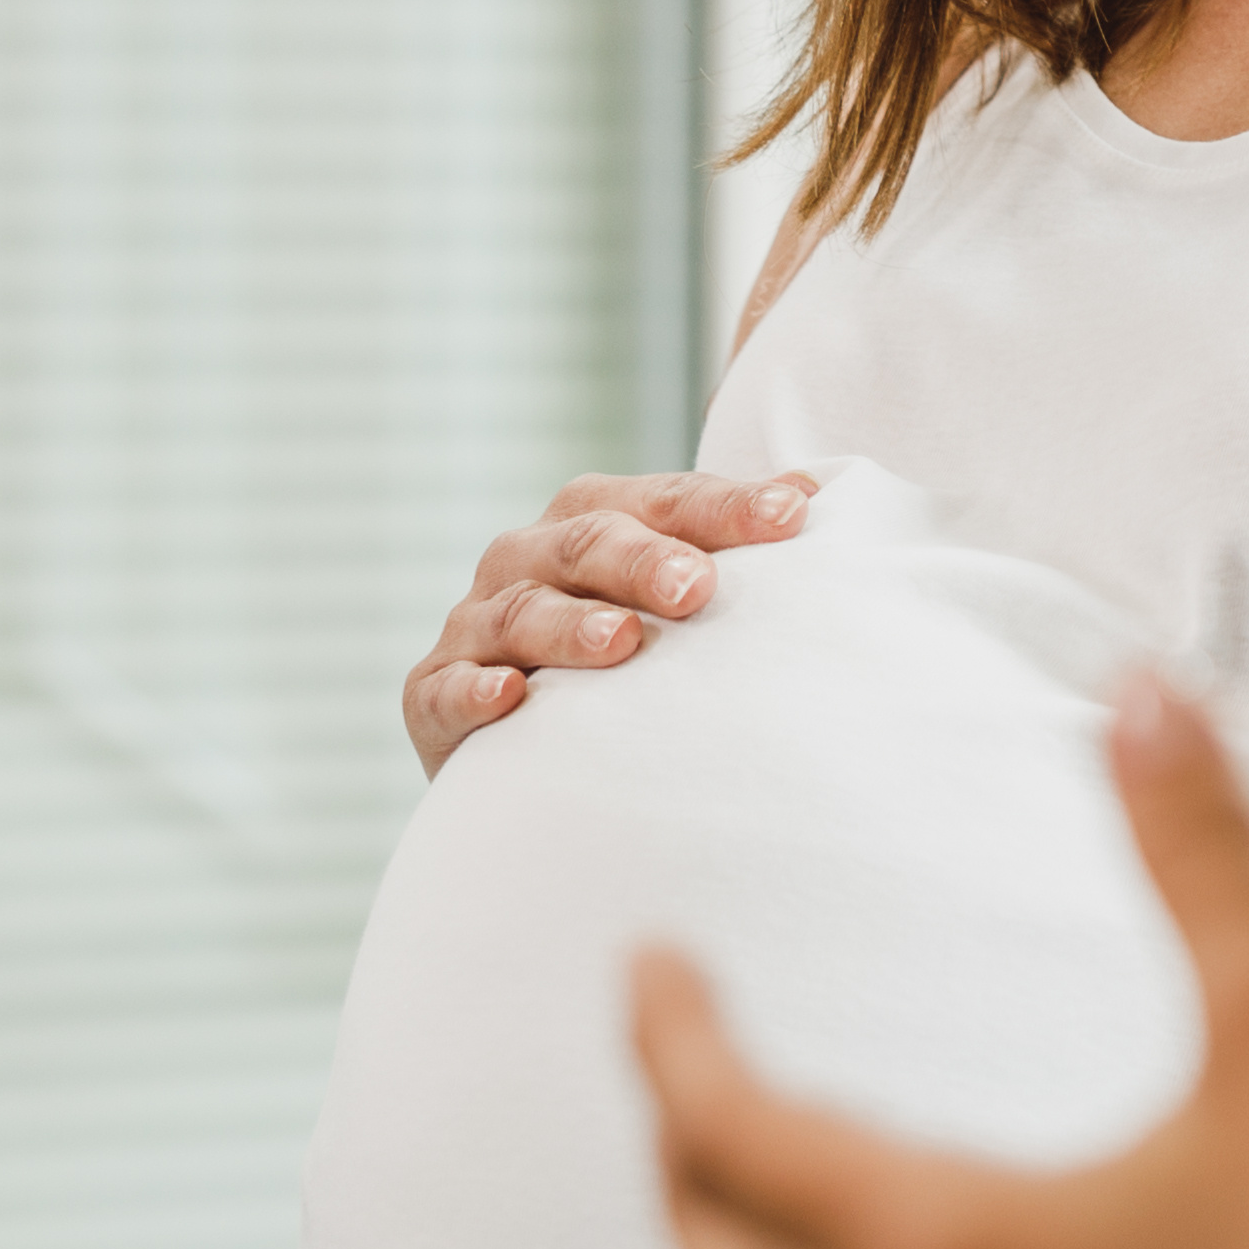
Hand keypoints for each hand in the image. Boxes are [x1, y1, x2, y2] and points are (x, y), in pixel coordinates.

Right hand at [408, 466, 813, 775]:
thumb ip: (730, 548)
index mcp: (592, 519)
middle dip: (643, 559)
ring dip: (568, 626)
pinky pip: (447, 690)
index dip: (726, 506)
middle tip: (698, 587)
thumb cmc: (630, 661)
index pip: (665, 501)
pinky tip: (509, 696)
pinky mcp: (433, 695)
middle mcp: (527, 559)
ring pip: (520, 611)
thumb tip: (816, 495)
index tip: (793, 518)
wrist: (532, 752)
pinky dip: (474, 692)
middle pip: (585, 543)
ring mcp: (477, 625)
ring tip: (621, 642)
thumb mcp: (675, 600)